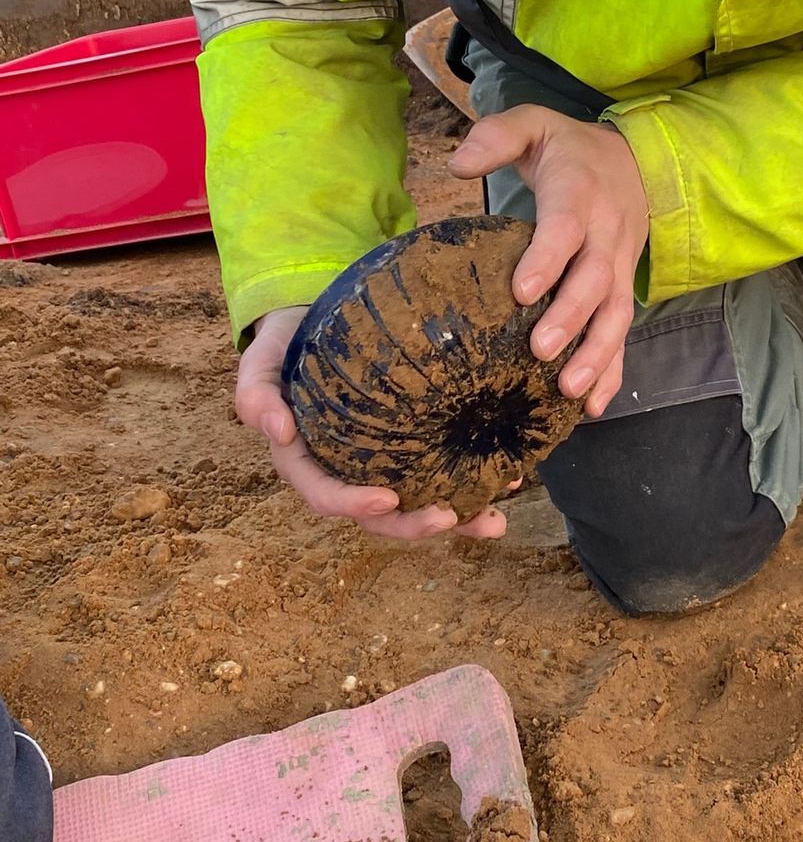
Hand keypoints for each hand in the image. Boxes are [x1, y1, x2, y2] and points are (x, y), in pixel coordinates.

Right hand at [236, 306, 507, 537]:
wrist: (319, 316)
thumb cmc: (288, 340)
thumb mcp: (262, 358)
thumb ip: (256, 391)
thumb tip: (274, 431)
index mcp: (306, 460)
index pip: (327, 496)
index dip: (355, 505)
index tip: (388, 500)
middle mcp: (347, 470)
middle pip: (379, 515)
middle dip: (414, 525)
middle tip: (452, 518)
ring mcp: (382, 462)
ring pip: (417, 503)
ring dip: (457, 519)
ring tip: (494, 522)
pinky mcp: (412, 445)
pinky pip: (441, 472)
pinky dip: (473, 486)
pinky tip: (507, 482)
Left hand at [449, 105, 648, 417]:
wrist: (634, 163)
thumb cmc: (569, 151)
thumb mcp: (535, 124)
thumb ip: (497, 137)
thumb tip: (457, 164)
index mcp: (579, 195)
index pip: (565, 228)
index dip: (548, 258)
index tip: (522, 290)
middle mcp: (605, 236)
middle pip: (595, 281)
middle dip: (571, 317)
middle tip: (541, 350)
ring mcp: (618, 269)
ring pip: (615, 316)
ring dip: (596, 356)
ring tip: (570, 391)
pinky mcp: (621, 293)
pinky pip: (623, 336)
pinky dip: (613, 372)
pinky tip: (593, 407)